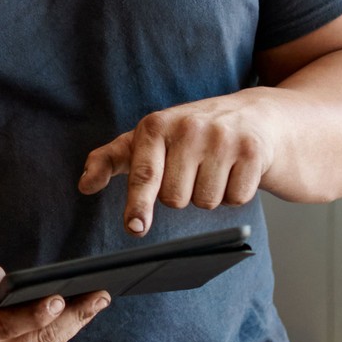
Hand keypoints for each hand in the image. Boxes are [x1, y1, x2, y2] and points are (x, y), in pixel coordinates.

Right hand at [0, 260, 108, 341]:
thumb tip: (2, 278)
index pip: (5, 326)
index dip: (34, 314)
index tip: (58, 299)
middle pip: (35, 338)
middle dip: (71, 316)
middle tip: (99, 294)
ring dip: (73, 325)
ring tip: (97, 300)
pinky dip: (60, 335)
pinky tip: (78, 316)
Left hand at [78, 90, 279, 235]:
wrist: (256, 114)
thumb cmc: (192, 132)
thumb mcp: (150, 138)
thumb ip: (112, 159)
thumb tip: (84, 184)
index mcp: (156, 124)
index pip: (144, 173)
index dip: (138, 203)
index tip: (136, 227)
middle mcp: (189, 127)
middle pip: (175, 199)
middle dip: (183, 193)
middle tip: (192, 169)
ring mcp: (223, 138)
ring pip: (205, 202)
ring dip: (210, 194)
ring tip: (216, 167)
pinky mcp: (252, 152)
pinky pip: (235, 199)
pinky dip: (235, 193)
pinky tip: (237, 170)